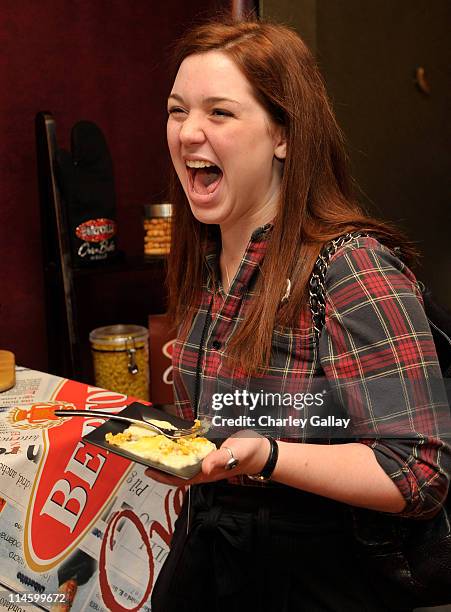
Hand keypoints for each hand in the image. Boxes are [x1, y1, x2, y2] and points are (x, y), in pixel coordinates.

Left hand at [145, 430, 269, 486]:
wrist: (261, 451)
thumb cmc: (248, 453)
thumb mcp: (234, 453)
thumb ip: (219, 460)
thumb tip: (204, 467)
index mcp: (206, 473)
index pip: (179, 479)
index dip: (163, 477)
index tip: (147, 470)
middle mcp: (203, 470)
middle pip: (177, 472)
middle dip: (162, 465)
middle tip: (147, 454)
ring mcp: (207, 463)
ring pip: (184, 463)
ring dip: (171, 457)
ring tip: (157, 447)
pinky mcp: (210, 454)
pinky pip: (193, 454)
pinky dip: (183, 449)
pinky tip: (178, 442)